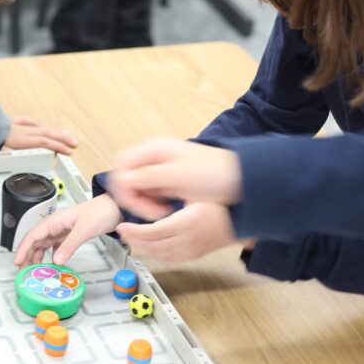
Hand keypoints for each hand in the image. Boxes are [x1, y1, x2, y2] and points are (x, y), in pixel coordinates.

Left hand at [4, 116, 77, 155]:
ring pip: (38, 127)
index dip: (57, 146)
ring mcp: (14, 126)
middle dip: (61, 138)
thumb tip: (21, 161)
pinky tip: (39, 125)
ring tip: (64, 133)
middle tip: (74, 142)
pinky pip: (24, 121)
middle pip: (45, 133)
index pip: (43, 142)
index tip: (68, 151)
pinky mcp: (7, 123)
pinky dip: (34, 123)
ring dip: (52, 131)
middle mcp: (19, 131)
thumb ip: (10, 157)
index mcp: (18, 140)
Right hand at [13, 195, 121, 267]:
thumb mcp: (84, 230)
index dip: (23, 248)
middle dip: (27, 255)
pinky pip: (54, 246)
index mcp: (55, 221)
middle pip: (35, 241)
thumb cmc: (100, 212)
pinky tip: (51, 263)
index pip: (33, 235)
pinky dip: (50, 256)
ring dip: (37, 256)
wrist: (114, 208)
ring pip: (43, 244)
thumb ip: (69, 245)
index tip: (17, 260)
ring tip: (33, 269)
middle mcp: (56, 225)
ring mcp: (62, 230)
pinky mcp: (69, 235)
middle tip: (22, 270)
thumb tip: (56, 260)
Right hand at [108, 138, 242, 219]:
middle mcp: (154, 158)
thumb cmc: (215, 173)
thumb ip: (147, 177)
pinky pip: (149, 195)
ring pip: (137, 189)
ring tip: (160, 213)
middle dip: (134, 197)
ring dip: (144, 203)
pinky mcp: (168, 183)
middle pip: (127, 178)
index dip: (124, 187)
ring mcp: (161, 171)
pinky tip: (165, 211)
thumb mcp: (178, 176)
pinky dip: (152, 205)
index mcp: (154, 150)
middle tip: (150, 212)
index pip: (122, 167)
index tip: (134, 203)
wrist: (242, 181)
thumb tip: (123, 181)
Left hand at [115, 203, 237, 263]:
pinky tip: (147, 246)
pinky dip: (154, 254)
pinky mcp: (193, 255)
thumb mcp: (196, 192)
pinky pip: (169, 259)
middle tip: (121, 230)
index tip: (122, 224)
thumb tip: (148, 187)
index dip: (134, 230)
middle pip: (153, 246)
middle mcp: (189, 240)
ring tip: (130, 236)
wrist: (241, 220)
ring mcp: (191, 251)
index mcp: (188, 223)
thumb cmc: (220, 203)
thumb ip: (173, 192)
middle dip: (133, 239)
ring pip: (159, 255)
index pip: (153, 232)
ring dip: (141, 247)